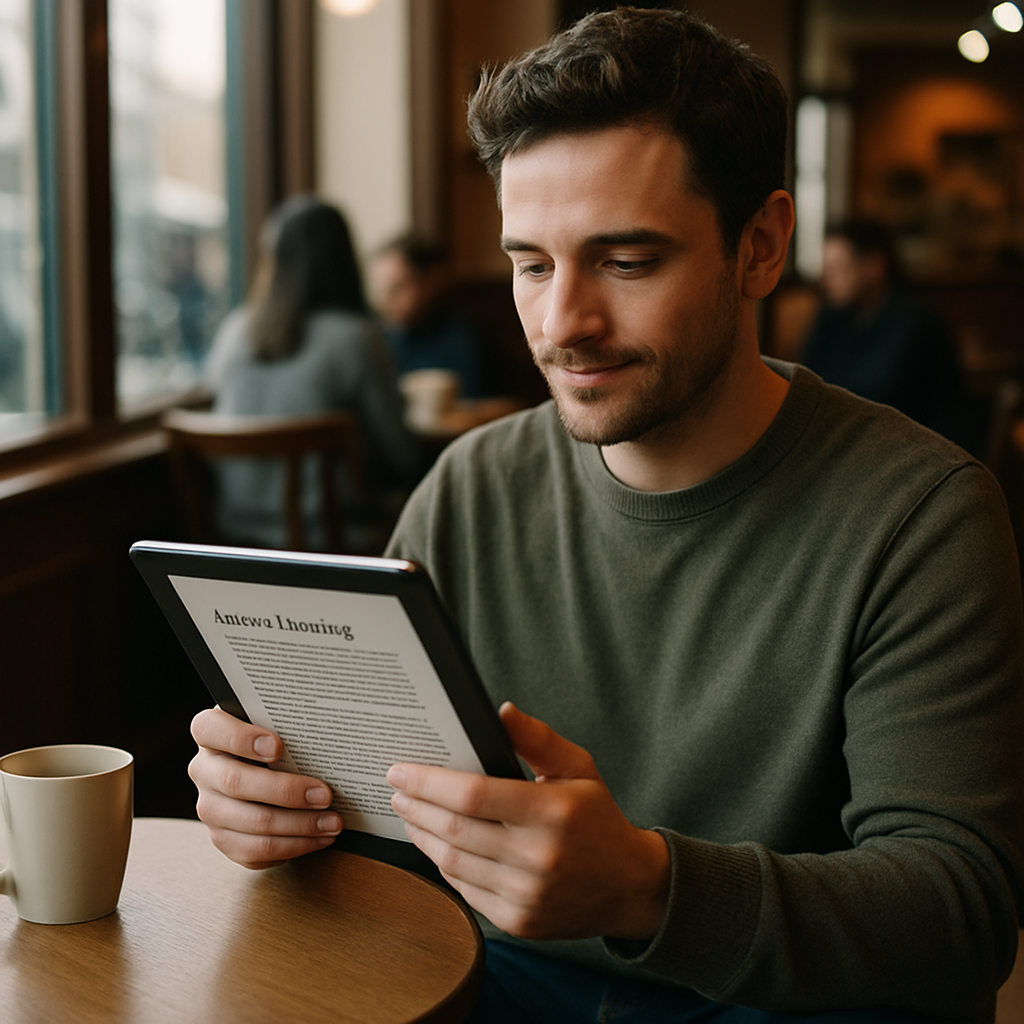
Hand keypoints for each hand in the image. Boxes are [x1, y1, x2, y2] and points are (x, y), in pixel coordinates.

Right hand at [188, 707, 342, 868]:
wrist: (261, 767)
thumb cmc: (274, 739)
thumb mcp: (275, 723)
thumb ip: (286, 724)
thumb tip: (325, 735)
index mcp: (210, 732)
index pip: (211, 729)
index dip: (242, 739)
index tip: (278, 747)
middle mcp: (204, 770)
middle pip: (235, 782)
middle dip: (286, 791)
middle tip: (325, 795)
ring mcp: (210, 807)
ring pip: (251, 822)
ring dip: (298, 825)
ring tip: (331, 822)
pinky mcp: (223, 838)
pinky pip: (255, 851)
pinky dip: (293, 846)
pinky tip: (318, 838)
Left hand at [387, 702, 669, 941]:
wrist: (629, 886)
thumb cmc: (598, 818)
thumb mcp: (580, 768)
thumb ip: (539, 739)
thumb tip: (501, 712)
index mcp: (553, 811)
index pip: (474, 794)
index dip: (429, 782)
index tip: (400, 770)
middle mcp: (539, 857)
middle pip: (455, 829)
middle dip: (416, 806)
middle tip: (396, 789)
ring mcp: (526, 895)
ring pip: (453, 862)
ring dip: (422, 835)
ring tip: (409, 814)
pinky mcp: (518, 922)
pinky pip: (465, 889)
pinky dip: (443, 863)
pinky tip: (437, 843)